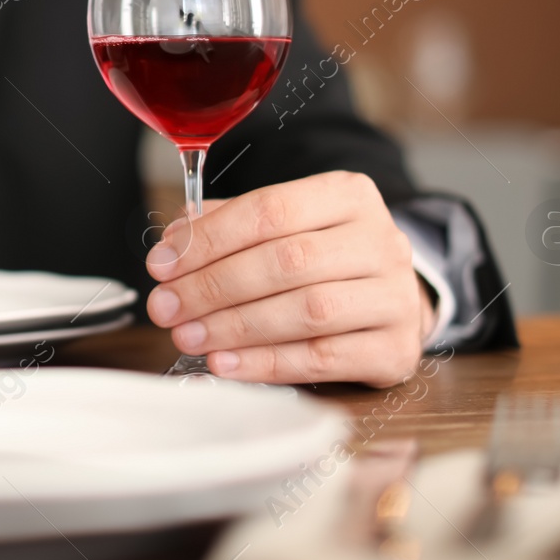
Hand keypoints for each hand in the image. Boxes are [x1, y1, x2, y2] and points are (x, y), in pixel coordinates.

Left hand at [144, 171, 433, 386]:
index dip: (209, 239)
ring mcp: (395, 297)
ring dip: (236, 328)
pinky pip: (324, 359)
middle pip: (287, 261)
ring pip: (307, 311)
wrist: (393, 302)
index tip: (162, 265)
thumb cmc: (327, 261)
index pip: (270, 210)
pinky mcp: (397, 349)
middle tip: (167, 308)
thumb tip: (174, 242)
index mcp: (348, 196)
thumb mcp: (285, 227)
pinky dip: (267, 363)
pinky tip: (226, 363)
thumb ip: (229, 226)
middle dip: (214, 287)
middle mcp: (380, 241)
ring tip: (189, 337)